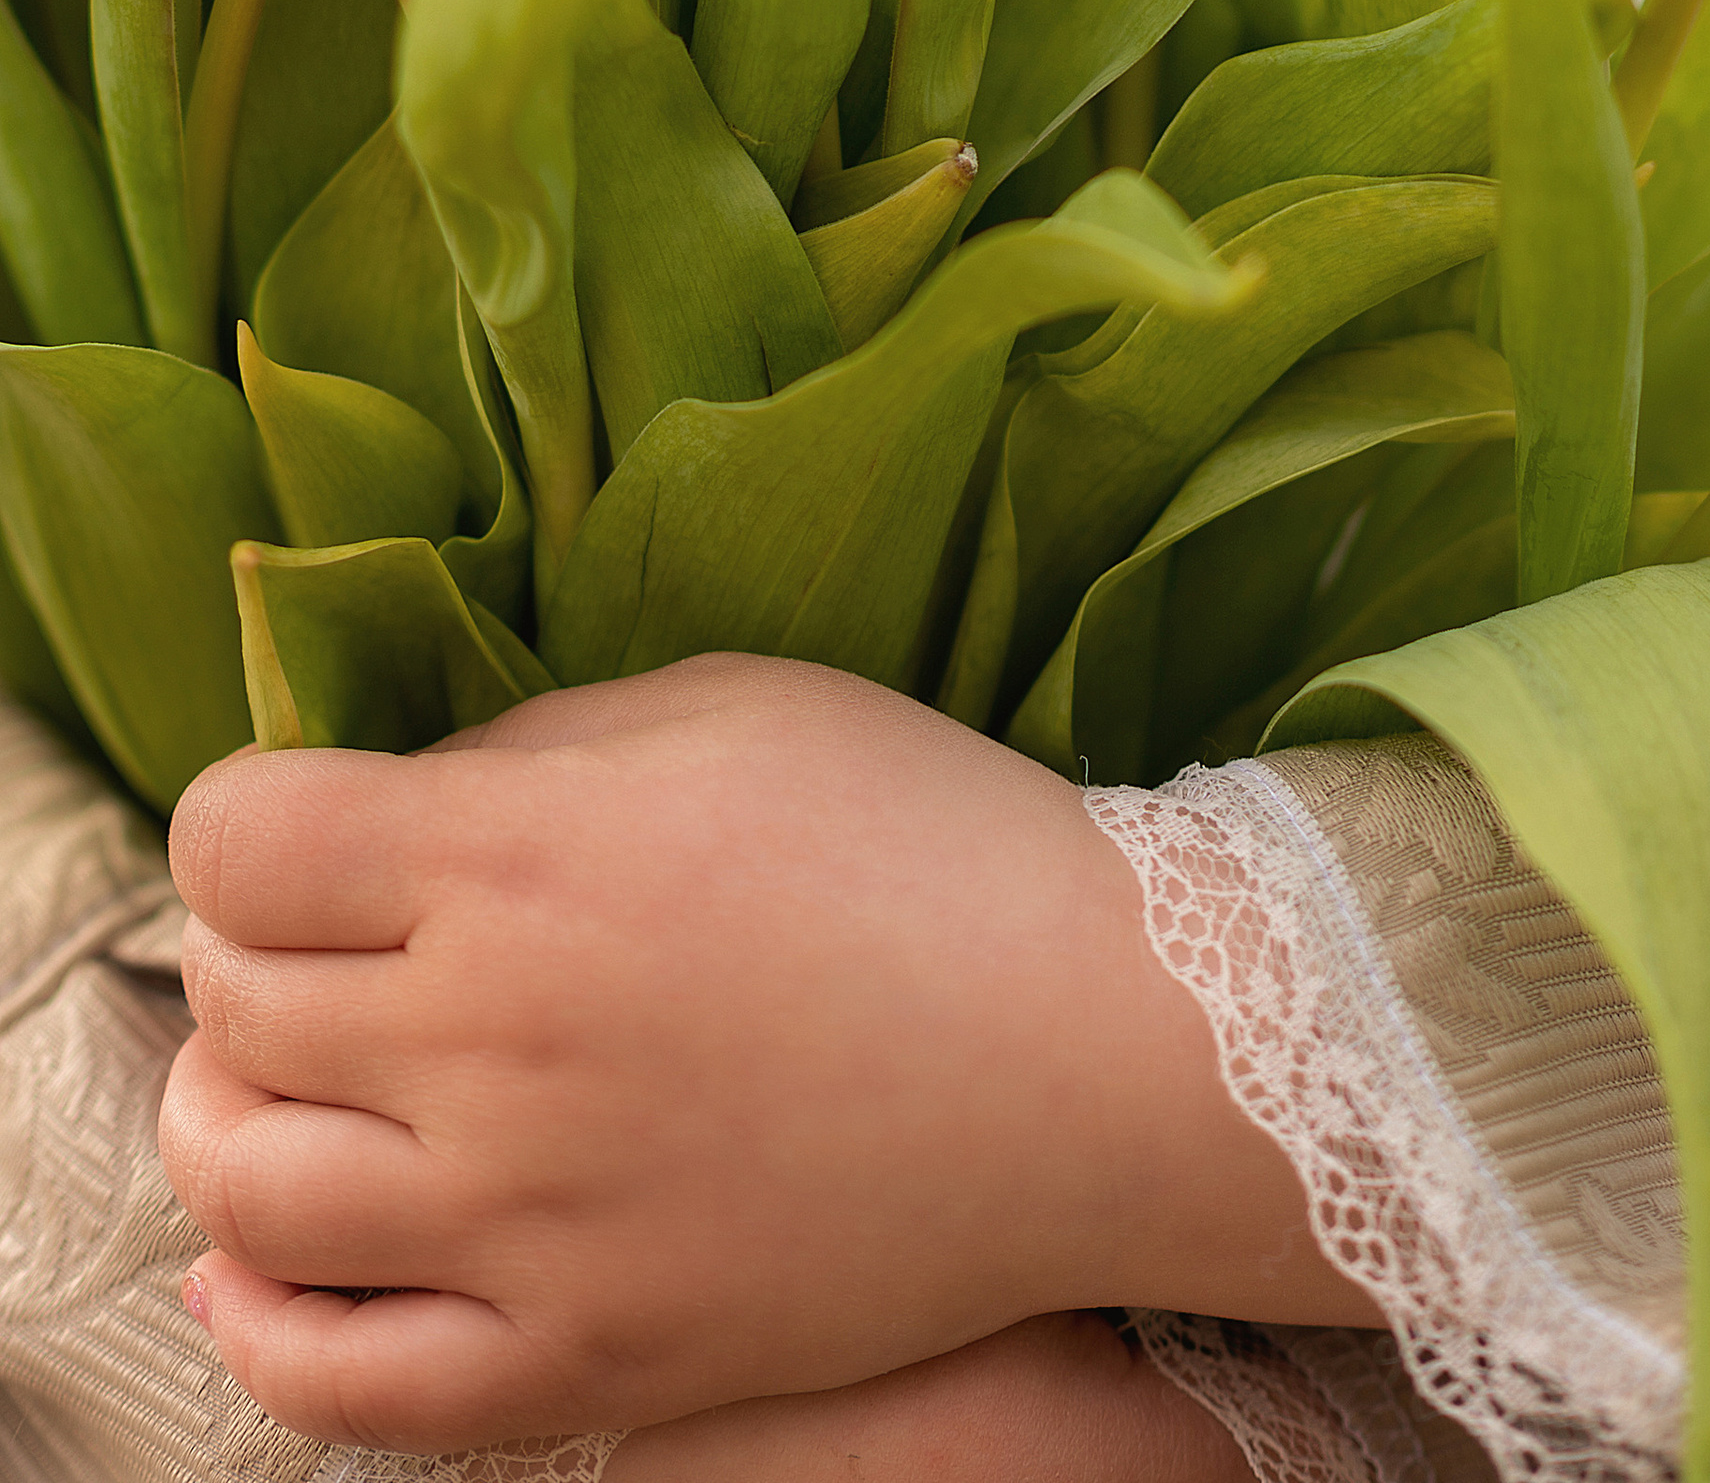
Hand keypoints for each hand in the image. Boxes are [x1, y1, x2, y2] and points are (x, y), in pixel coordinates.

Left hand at [161, 657, 1364, 1452]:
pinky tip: (262, 1266)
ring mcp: (528, 1219)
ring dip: (229, 1116)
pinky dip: (259, 1326)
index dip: (248, 820)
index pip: (233, 841)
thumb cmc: (925, 839)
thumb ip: (530, 742)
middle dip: (253, 949)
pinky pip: (338, 1386)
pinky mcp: (588, 1359)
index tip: (306, 828)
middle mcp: (491, 1036)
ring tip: (294, 1082)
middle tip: (334, 939)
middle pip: (229, 999)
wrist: (1098, 1049)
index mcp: (520, 851)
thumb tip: (393, 807)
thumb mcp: (725, 706)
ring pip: (243, 1185)